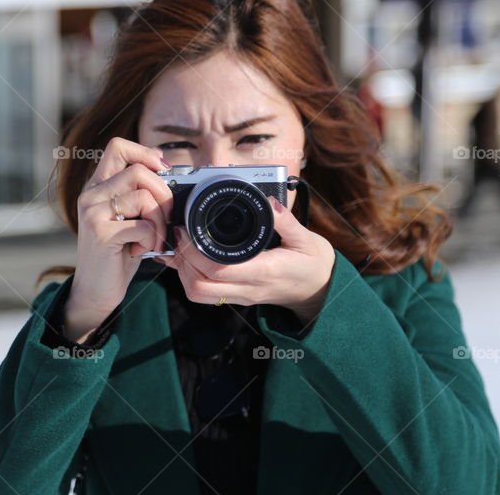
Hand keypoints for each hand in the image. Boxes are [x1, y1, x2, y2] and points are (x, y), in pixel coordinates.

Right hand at [65, 138, 172, 341]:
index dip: (145, 154)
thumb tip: (171, 172)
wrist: (95, 291)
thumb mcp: (129, 218)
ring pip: (144, 197)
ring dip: (160, 222)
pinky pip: (143, 225)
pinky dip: (152, 240)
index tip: (162, 173)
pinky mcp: (100, 233)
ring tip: (154, 239)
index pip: (118, 146)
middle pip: (139, 171)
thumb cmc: (118, 254)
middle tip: (165, 218)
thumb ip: (140, 195)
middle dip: (164, 194)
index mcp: (97, 186)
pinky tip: (142, 251)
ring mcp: (92, 212)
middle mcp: (91, 194)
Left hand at [158, 196, 335, 326]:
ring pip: (198, 294)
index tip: (186, 229)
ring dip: (183, 272)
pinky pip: (205, 293)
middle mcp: (249, 288)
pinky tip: (186, 258)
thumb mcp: (307, 239)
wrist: (321, 290)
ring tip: (180, 245)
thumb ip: (286, 221)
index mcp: (265, 272)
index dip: (194, 252)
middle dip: (182, 262)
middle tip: (178, 235)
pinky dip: (189, 276)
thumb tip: (269, 202)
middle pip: (200, 287)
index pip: (219, 270)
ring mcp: (241, 296)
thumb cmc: (314, 264)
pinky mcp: (237, 297)